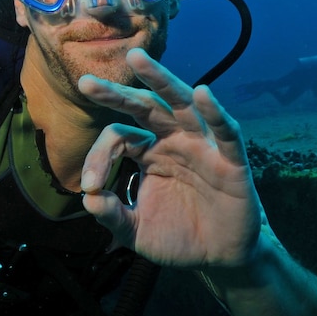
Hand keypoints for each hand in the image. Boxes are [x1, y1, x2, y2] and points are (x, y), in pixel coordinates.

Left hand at [78, 48, 262, 268]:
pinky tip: (202, 93)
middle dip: (116, 93)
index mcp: (149, 152)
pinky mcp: (231, 163)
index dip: (99, 157)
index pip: (119, 137)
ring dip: (160, 80)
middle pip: (144, 106)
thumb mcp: (136, 232)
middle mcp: (173, 141)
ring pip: (181, 105)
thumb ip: (112, 216)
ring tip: (137, 59)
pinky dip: (215, 112)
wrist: (219, 257)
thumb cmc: (178, 237)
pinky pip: (225, 132)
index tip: (90, 186)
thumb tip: (88, 199)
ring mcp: (202, 147)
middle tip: (85, 83)